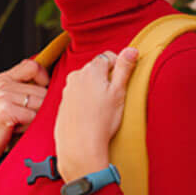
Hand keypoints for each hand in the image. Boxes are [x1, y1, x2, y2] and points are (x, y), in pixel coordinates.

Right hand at [0, 58, 49, 188]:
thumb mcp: (11, 103)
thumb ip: (27, 91)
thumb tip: (56, 87)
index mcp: (4, 79)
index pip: (33, 66)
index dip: (43, 79)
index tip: (41, 94)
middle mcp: (2, 83)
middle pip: (42, 89)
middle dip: (40, 107)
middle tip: (24, 119)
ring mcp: (2, 95)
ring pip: (40, 103)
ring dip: (35, 118)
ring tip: (19, 125)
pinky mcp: (3, 109)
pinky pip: (33, 116)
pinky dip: (29, 127)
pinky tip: (15, 131)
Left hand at [54, 48, 138, 181]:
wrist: (79, 146)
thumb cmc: (102, 120)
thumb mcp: (118, 92)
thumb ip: (124, 68)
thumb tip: (132, 49)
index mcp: (91, 70)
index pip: (108, 57)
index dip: (118, 67)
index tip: (121, 83)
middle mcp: (76, 76)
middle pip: (96, 69)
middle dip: (106, 78)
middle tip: (113, 98)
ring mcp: (67, 90)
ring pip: (86, 82)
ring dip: (95, 89)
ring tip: (102, 108)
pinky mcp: (63, 103)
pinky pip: (77, 95)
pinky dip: (85, 100)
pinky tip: (91, 115)